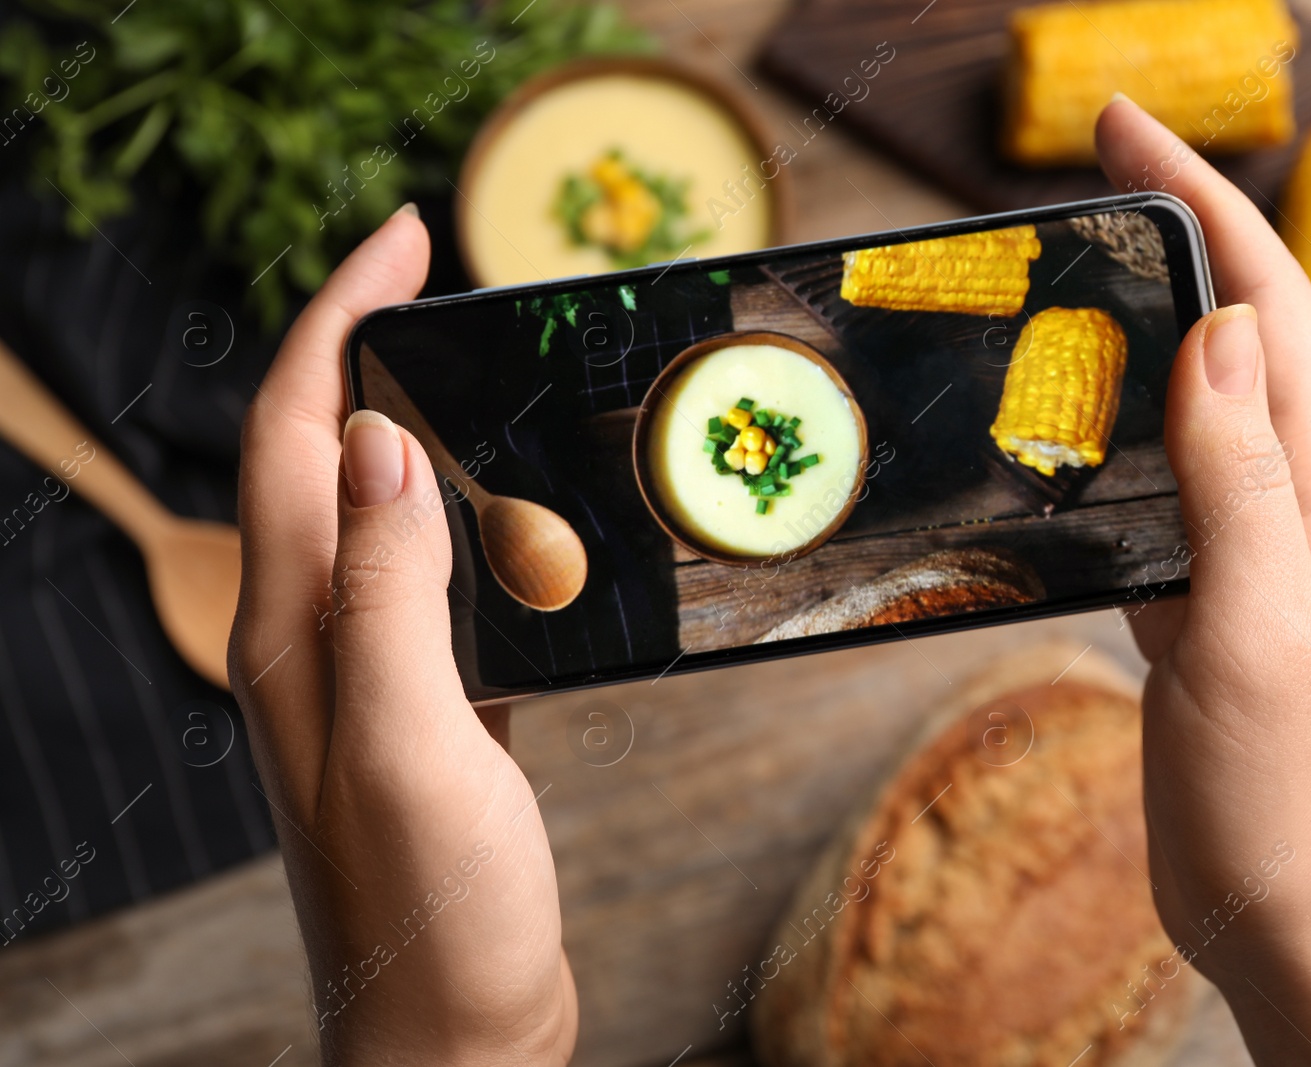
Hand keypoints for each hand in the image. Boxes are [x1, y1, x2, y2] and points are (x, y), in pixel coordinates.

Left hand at [229, 206, 575, 1065]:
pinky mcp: (422, 707)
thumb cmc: (431, 911)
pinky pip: (428, 579)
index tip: (402, 234)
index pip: (295, 432)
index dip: (335, 318)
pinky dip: (463, 517)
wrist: (453, 1029)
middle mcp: (313, 639)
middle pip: (321, 455)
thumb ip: (385, 592)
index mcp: (296, 630)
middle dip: (364, 348)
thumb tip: (371, 442)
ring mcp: (366, 675)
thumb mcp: (407, 739)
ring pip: (375, 511)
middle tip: (443, 286)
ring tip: (485, 379)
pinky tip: (520, 520)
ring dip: (413, 426)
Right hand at [1097, 99, 1310, 1063]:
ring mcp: (1256, 553)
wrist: (1291, 924)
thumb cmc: (1287, 803)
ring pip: (1200, 403)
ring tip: (1067, 280)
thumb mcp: (1259, 636)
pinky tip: (1067, 431)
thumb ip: (1242, 484)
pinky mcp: (1207, 599)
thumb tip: (1225, 331)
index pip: (1273, 313)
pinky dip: (1119, 430)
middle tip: (1083, 186)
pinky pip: (1168, 482)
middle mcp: (1302, 507)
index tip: (1125, 133)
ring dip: (1145, 326)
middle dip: (1176, 238)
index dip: (1205, 206)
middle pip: (1243, 336)